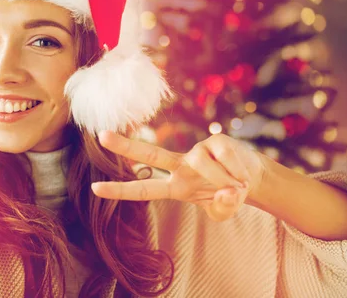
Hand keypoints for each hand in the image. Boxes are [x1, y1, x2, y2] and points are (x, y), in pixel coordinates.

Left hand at [92, 131, 266, 221]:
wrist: (252, 177)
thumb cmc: (229, 194)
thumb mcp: (223, 211)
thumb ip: (223, 208)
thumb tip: (226, 192)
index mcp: (175, 187)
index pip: (143, 189)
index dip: (120, 190)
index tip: (94, 189)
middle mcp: (180, 166)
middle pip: (149, 153)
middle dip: (126, 146)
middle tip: (101, 136)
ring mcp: (197, 151)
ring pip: (202, 163)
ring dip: (224, 179)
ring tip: (236, 186)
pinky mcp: (215, 140)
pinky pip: (224, 157)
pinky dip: (237, 172)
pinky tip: (242, 175)